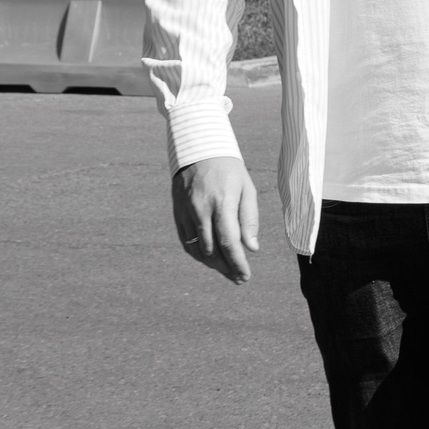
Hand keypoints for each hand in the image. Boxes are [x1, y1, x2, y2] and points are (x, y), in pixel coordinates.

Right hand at [173, 157, 260, 284]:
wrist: (199, 149)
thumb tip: (252, 248)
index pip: (229, 242)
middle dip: (227, 268)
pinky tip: (209, 260)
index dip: (237, 263)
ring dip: (212, 265)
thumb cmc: (229, 170)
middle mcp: (201, 210)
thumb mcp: (247, 189)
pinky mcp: (177, 213)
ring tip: (227, 271)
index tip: (245, 277)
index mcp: (222, 203)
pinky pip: (186, 241)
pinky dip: (197, 254)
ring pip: (197, 249)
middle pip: (212, 251)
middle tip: (238, 279)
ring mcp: (186, 212)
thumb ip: (249, 219)